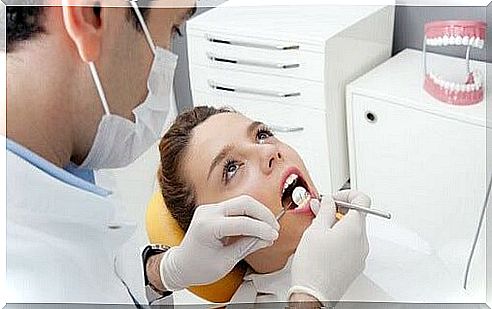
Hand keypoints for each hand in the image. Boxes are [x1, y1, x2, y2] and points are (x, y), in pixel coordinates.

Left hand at [160, 195, 279, 290]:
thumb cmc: (197, 267)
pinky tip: (258, 224)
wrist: (181, 265)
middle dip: (263, 214)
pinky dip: (250, 214)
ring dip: (258, 212)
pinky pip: (236, 206)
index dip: (261, 229)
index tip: (273, 236)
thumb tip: (266, 238)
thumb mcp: (226, 261)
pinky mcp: (213, 209)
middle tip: (274, 229)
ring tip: (269, 227)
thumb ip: (247, 246)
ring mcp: (209, 208)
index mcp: (207, 226)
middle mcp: (207, 212)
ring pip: (242, 201)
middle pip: (244, 203)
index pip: (242, 222)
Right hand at [288, 190, 370, 302]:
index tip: (332, 199)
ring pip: (353, 231)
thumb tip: (327, 201)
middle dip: (339, 210)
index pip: (362, 199)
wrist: (314, 294)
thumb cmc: (313, 266)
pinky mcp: (356, 265)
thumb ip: (324, 210)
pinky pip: (352, 245)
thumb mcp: (314, 230)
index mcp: (354, 228)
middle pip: (357, 215)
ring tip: (319, 231)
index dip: (346, 194)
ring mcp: (361, 254)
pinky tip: (324, 245)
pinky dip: (340, 240)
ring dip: (339, 225)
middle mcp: (362, 241)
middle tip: (320, 212)